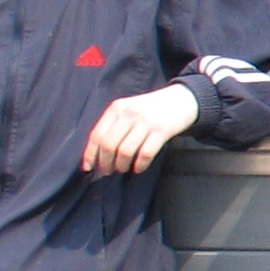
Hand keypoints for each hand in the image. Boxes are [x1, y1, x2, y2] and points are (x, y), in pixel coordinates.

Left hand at [82, 83, 199, 174]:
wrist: (182, 99)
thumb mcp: (129, 109)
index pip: (97, 135)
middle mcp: (129, 114)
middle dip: (105, 163)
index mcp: (117, 108)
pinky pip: (145, 154)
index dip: (90, 154)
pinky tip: (138, 168)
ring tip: (123, 169)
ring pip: (125, 151)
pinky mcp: (161, 131)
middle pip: (109, 145)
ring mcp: (146, 122)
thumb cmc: (152, 108)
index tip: (88, 167)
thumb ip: (114, 125)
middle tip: (107, 171)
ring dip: (121, 165)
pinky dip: (139, 165)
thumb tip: (98, 152)